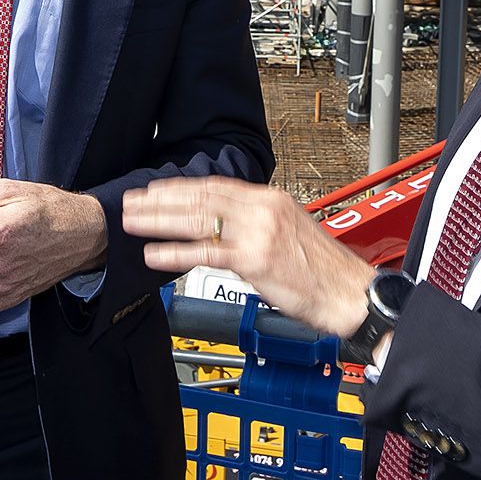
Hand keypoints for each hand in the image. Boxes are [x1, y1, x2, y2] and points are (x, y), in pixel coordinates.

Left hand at [124, 177, 373, 338]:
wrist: (350, 293)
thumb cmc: (324, 272)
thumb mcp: (291, 234)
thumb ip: (259, 226)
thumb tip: (228, 229)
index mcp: (271, 200)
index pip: (216, 186)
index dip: (181, 188)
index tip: (154, 190)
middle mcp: (263, 209)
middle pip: (201, 198)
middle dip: (160, 200)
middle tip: (131, 202)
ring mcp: (258, 233)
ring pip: (198, 220)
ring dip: (159, 221)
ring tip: (132, 223)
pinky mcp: (255, 259)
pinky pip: (206, 253)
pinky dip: (174, 254)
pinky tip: (153, 255)